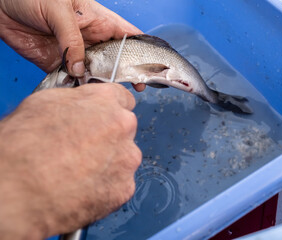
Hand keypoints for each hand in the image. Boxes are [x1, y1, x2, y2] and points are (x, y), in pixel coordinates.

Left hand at [0, 0, 144, 90]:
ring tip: (106, 93)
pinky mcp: (57, 62)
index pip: (127, 36)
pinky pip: (71, 78)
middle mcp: (90, 38)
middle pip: (114, 58)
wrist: (0, 4)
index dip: (141, 51)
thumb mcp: (59, 11)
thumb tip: (80, 68)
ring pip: (95, 71)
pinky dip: (76, 88)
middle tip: (133, 87)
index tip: (149, 67)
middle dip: (124, 72)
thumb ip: (72, 40)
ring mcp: (74, 52)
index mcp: (98, 20)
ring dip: (99, 83)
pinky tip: (82, 94)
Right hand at [0, 84, 141, 239]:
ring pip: (123, 159)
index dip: (108, 111)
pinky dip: (105, 188)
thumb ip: (77, 102)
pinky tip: (82, 188)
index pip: (122, 99)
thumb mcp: (45, 103)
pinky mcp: (124, 188)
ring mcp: (126, 159)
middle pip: (124, 130)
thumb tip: (82, 108)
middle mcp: (123, 126)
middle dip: (108, 138)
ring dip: (108, 164)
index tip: (103, 119)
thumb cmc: (22, 146)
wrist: (16, 189)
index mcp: (105, 101)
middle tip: (83, 150)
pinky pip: (119, 185)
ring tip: (79, 173)